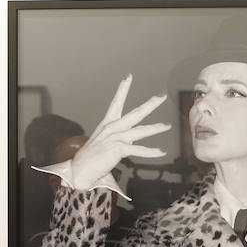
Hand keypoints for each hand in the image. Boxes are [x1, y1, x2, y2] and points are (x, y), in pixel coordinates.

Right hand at [71, 74, 169, 189]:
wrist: (80, 169)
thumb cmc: (91, 158)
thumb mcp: (104, 143)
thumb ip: (119, 139)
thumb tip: (132, 142)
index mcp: (107, 124)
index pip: (116, 102)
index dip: (123, 89)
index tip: (128, 76)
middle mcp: (112, 128)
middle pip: (136, 113)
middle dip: (150, 104)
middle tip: (162, 96)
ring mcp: (115, 138)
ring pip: (141, 131)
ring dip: (156, 128)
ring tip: (167, 126)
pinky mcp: (118, 149)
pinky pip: (139, 150)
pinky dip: (151, 152)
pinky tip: (161, 152)